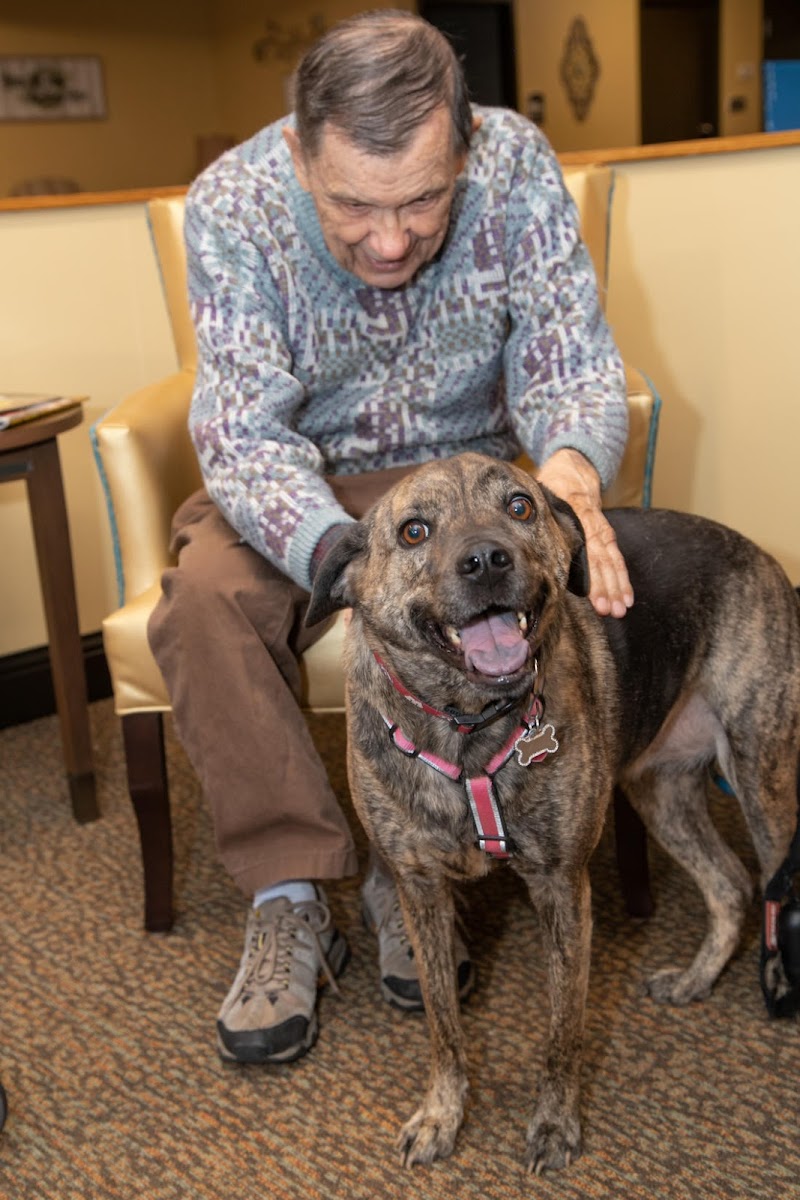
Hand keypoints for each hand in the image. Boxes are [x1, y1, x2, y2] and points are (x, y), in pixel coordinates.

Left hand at [536, 448, 632, 617]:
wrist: (573, 469)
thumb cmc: (553, 488)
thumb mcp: (545, 497)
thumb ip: (537, 517)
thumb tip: (519, 533)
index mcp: (578, 518)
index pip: (589, 553)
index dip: (593, 578)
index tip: (595, 600)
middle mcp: (593, 526)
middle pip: (602, 561)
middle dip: (607, 587)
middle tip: (609, 610)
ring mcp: (602, 531)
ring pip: (612, 562)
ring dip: (617, 587)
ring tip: (621, 610)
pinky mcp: (607, 535)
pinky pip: (616, 559)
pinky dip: (622, 578)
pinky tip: (626, 598)